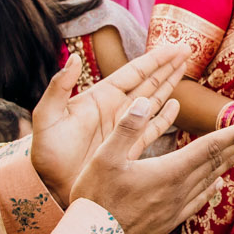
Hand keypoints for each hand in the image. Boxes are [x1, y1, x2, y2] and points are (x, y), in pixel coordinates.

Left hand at [29, 42, 184, 202]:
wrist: (51, 186)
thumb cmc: (45, 152)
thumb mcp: (47, 117)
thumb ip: (59, 87)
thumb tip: (75, 59)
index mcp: (100, 97)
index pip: (134, 72)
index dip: (155, 59)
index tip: (174, 47)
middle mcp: (116, 109)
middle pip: (149, 82)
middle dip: (168, 66)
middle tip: (187, 51)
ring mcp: (124, 128)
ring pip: (153, 100)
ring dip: (170, 84)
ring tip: (185, 69)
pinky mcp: (129, 147)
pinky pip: (152, 128)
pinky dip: (165, 117)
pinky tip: (176, 106)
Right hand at [70, 100, 233, 233]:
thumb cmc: (95, 200)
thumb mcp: (104, 158)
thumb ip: (126, 128)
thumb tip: (143, 100)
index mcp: (168, 172)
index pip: (207, 148)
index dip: (230, 135)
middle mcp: (178, 190)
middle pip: (213, 164)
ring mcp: (175, 208)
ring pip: (208, 181)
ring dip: (226, 165)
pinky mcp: (168, 222)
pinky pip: (197, 201)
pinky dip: (210, 189)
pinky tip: (215, 186)